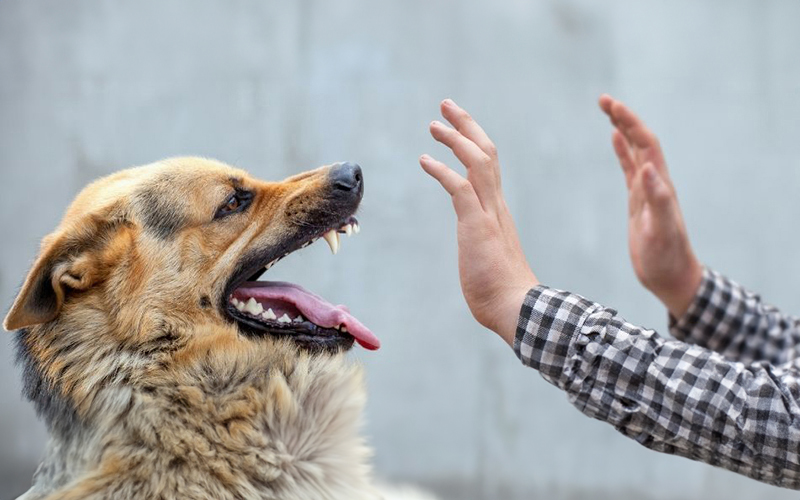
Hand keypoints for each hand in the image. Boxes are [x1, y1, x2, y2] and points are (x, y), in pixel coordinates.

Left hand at [420, 99, 537, 345]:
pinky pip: (460, 188)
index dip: (473, 142)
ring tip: (434, 124)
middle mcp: (496, 205)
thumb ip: (482, 245)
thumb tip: (477, 252)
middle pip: (486, 152)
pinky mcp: (477, 225)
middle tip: (446, 106)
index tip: (458, 127)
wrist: (517, 308)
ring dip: (455, 139)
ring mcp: (488, 214)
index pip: (489, 166)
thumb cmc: (502, 292)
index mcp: (498, 210)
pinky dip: (442, 170)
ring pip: (477, 162)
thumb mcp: (488, 258)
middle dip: (466, 125)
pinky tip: (425, 160)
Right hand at [599, 94, 702, 317]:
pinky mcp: (639, 201)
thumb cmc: (666, 257)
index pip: (646, 144)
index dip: (630, 123)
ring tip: (607, 110)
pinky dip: (622, 151)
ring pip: (635, 151)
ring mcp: (647, 190)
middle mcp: (655, 182)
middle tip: (603, 100)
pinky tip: (614, 140)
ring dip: (622, 129)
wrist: (670, 276)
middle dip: (624, 118)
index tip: (611, 106)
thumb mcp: (661, 230)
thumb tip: (647, 167)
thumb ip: (658, 199)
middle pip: (640, 140)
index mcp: (660, 184)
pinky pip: (629, 169)